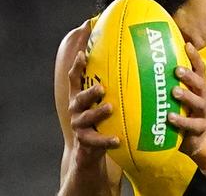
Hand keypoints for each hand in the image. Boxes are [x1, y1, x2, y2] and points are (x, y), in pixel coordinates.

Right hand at [67, 51, 119, 167]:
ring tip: (109, 108)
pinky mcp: (85, 142)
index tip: (82, 55)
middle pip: (80, 98)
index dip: (77, 67)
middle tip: (101, 88)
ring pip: (86, 118)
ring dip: (98, 112)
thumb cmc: (100, 120)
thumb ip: (110, 86)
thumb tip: (130, 64)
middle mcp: (75, 109)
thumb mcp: (101, 102)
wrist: (88, 151)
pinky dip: (106, 140)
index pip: (74, 79)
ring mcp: (79, 126)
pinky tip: (118, 140)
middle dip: (90, 92)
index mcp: (79, 97)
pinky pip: (96, 141)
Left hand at [168, 42, 205, 155]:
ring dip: (186, 96)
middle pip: (200, 83)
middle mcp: (203, 97)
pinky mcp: (200, 128)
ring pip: (198, 102)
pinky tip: (169, 117)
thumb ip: (168, 83)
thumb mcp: (178, 97)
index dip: (195, 57)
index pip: (200, 69)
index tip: (186, 44)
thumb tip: (146, 65)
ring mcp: (203, 113)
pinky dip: (181, 121)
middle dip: (189, 76)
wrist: (196, 140)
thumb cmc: (183, 112)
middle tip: (177, 70)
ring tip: (174, 91)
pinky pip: (192, 124)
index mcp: (199, 87)